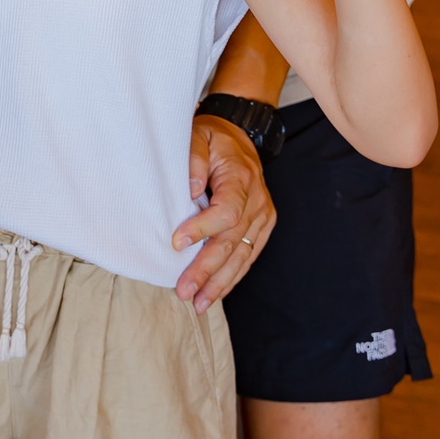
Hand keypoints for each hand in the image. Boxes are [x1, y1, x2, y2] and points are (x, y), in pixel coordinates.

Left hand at [172, 115, 275, 313]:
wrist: (241, 137)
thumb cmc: (213, 138)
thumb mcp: (198, 135)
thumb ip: (192, 158)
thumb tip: (189, 192)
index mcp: (241, 179)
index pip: (226, 212)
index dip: (202, 229)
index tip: (177, 242)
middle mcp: (257, 202)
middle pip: (232, 241)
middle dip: (207, 269)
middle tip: (184, 289)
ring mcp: (263, 217)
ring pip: (242, 256)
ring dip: (219, 282)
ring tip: (198, 302)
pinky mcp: (262, 227)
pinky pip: (248, 256)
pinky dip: (232, 277)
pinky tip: (215, 293)